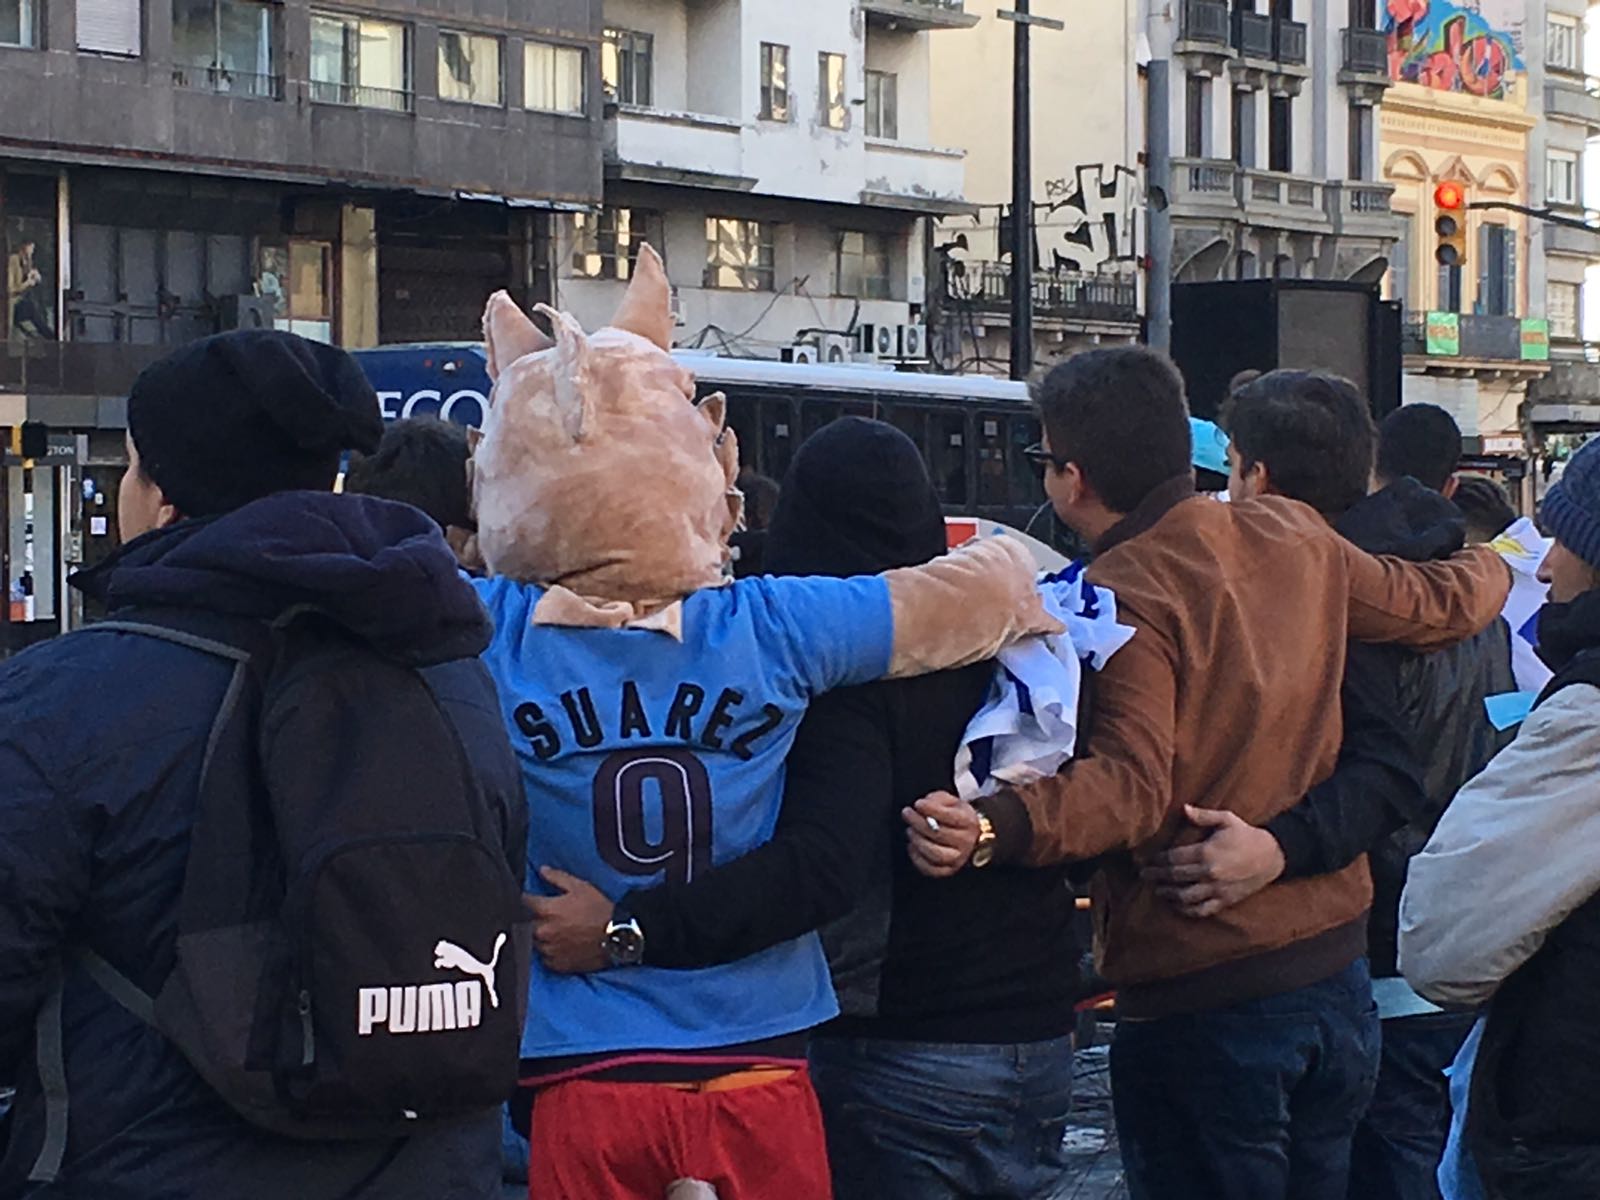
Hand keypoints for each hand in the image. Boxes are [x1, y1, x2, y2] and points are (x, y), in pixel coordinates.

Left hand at [524, 866, 614, 973]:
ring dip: (540, 936)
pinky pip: (545, 957)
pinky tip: (561, 945)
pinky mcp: (557, 965)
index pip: (524, 902)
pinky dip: (550, 951)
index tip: (531, 898)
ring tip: (556, 931)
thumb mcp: (580, 887)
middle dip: (534, 918)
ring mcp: (549, 949)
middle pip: (527, 924)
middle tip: (548, 916)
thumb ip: (557, 878)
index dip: (527, 898)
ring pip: (534, 942)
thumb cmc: (600, 909)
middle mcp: (543, 931)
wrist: (618, 936)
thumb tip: (542, 870)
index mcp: (546, 910)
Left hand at [903, 791, 980, 877]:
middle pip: (940, 835)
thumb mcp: (950, 801)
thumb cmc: (955, 816)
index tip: (918, 804)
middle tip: (907, 814)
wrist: (968, 835)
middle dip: (919, 823)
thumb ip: (937, 799)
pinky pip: (930, 869)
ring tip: (910, 830)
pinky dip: (917, 858)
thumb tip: (924, 804)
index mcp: (969, 822)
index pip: (951, 817)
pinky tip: (913, 846)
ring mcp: (958, 858)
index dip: (932, 809)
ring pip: (935, 854)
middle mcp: (966, 842)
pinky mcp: (949, 870)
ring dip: (918, 841)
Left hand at [1141, 805, 1285, 918]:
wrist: (1273, 856)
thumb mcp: (1227, 819)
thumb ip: (1203, 815)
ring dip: (1168, 894)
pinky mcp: (1225, 900)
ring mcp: (1217, 889)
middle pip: (1175, 877)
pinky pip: (1202, 909)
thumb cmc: (1247, 835)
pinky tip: (1177, 905)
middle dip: (1157, 876)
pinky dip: (1187, 910)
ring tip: (1157, 890)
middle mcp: (1209, 873)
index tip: (1147, 860)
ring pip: (1185, 896)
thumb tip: (1183, 809)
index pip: (1173, 858)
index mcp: (1206, 852)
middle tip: (1144, 875)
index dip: (1158, 860)